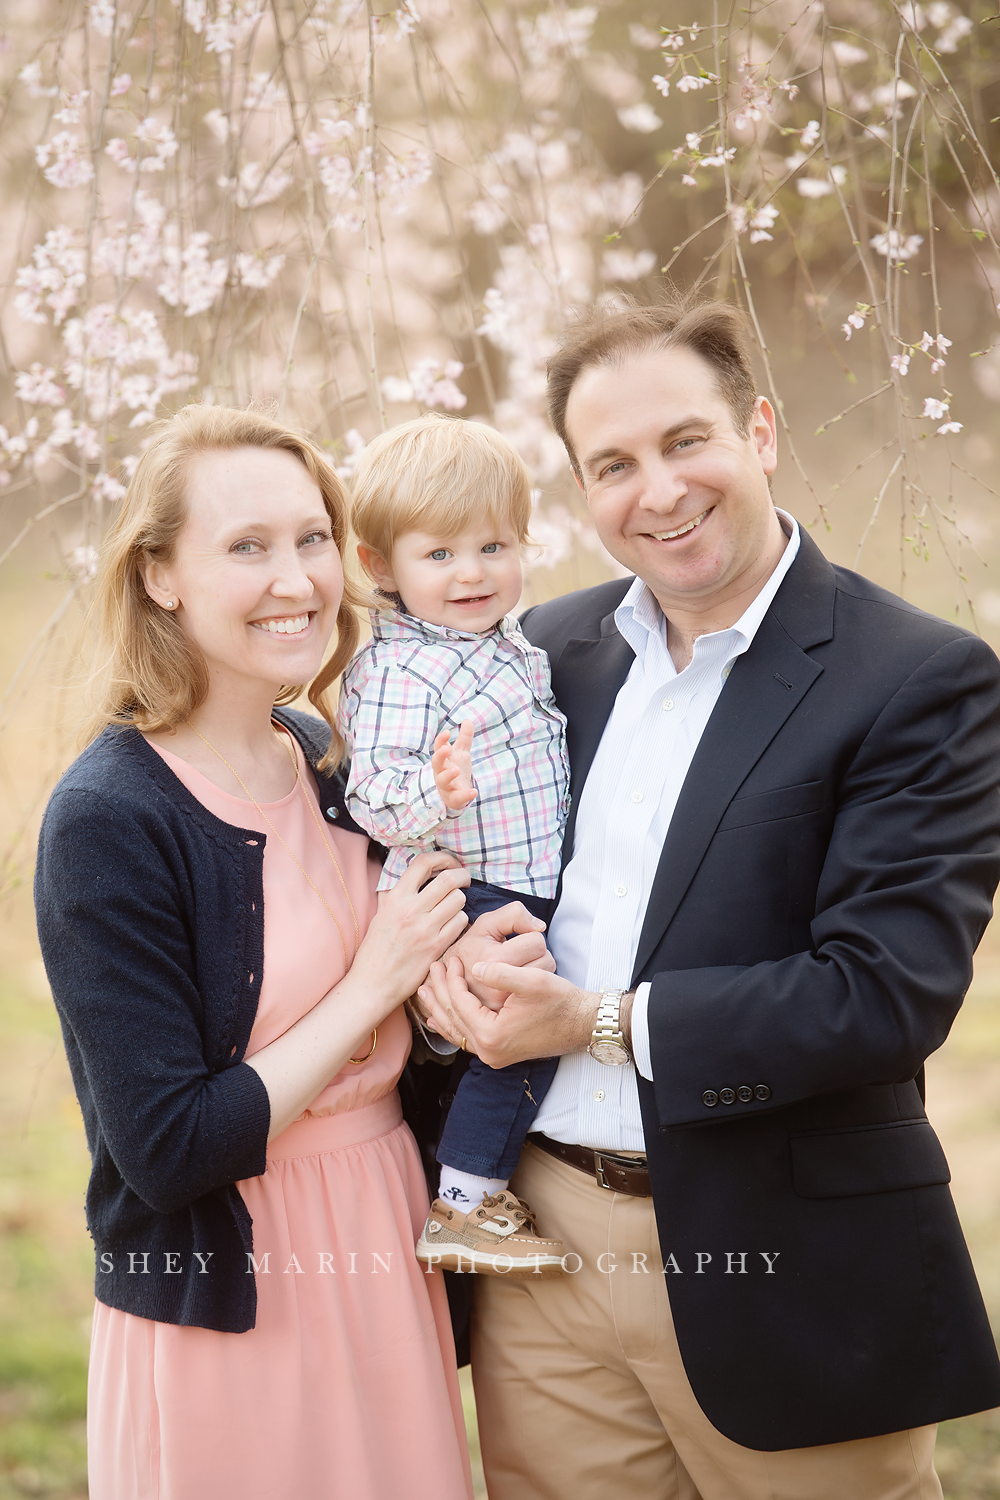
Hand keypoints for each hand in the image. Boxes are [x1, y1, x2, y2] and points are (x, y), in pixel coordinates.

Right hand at [349, 851, 469, 1009]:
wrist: (373, 983)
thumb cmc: (375, 949)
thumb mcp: (380, 914)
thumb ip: (395, 893)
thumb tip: (410, 873)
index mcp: (395, 898)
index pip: (423, 863)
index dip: (442, 857)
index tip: (450, 863)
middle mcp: (410, 910)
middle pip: (449, 879)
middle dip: (461, 876)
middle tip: (463, 881)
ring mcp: (425, 929)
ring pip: (459, 900)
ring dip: (460, 901)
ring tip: (453, 907)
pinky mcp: (436, 946)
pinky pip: (461, 922)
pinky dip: (460, 921)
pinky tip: (452, 925)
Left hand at [418, 956, 599, 1067]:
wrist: (581, 1023)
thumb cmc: (561, 1002)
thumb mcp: (533, 981)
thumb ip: (501, 973)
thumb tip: (475, 967)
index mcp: (492, 1034)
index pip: (460, 1003)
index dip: (452, 978)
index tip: (450, 958)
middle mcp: (489, 1051)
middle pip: (453, 1018)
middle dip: (439, 992)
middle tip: (431, 969)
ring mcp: (492, 1055)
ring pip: (456, 1030)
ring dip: (440, 1008)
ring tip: (425, 991)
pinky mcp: (498, 1053)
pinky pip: (466, 1038)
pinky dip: (452, 1025)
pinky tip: (439, 1018)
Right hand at [425, 901, 554, 1015]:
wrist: (449, 980)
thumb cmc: (471, 948)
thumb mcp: (486, 923)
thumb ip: (514, 914)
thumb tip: (539, 927)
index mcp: (494, 960)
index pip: (536, 942)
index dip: (529, 936)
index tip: (516, 941)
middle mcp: (499, 986)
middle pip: (546, 961)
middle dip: (536, 954)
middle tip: (518, 955)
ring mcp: (504, 1005)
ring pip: (545, 979)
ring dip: (536, 970)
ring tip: (516, 967)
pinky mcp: (507, 1016)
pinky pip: (538, 995)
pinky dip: (532, 986)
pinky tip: (517, 982)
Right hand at [432, 720, 475, 810]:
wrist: (456, 793)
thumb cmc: (455, 769)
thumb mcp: (461, 752)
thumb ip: (464, 737)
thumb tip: (467, 720)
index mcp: (444, 759)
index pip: (439, 748)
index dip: (441, 740)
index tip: (447, 732)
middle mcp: (441, 772)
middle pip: (436, 763)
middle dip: (439, 756)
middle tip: (445, 749)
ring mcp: (446, 786)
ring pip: (442, 780)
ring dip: (448, 774)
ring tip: (456, 769)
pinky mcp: (453, 798)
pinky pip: (457, 797)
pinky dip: (465, 795)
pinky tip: (474, 792)